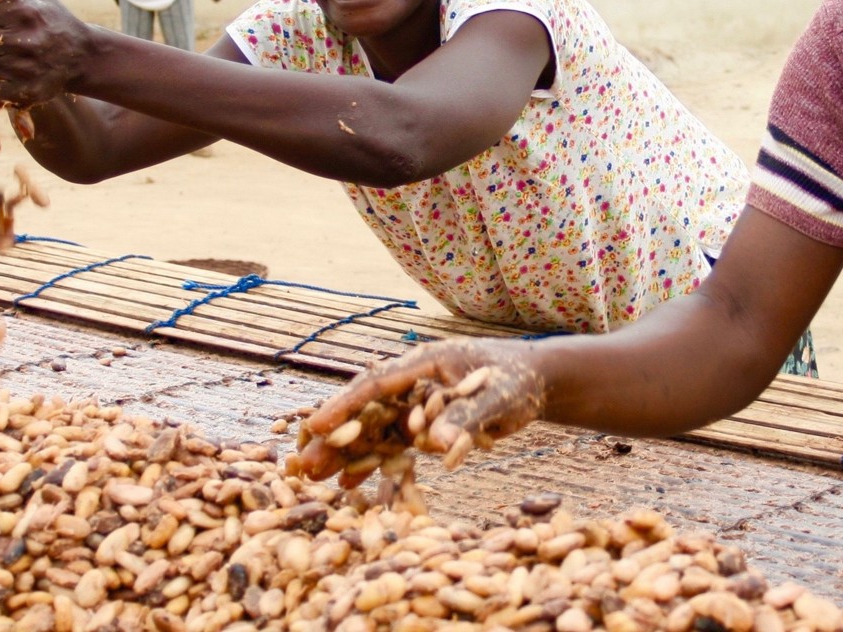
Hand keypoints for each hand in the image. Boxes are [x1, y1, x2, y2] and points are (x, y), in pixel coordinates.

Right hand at [290, 339, 543, 483]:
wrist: (539, 381)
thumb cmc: (520, 379)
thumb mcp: (499, 395)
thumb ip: (468, 416)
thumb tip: (436, 443)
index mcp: (427, 361)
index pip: (377, 383)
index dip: (344, 405)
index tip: (315, 426)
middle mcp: (415, 380)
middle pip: (368, 409)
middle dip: (335, 436)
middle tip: (304, 464)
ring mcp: (419, 402)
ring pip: (375, 429)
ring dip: (348, 451)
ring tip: (316, 477)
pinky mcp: (427, 422)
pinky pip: (394, 443)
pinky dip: (375, 460)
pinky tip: (351, 481)